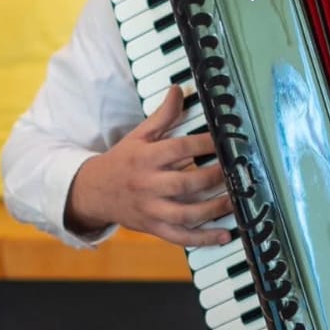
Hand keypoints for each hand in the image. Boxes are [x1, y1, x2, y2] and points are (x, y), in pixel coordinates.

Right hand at [65, 84, 232, 244]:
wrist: (93, 192)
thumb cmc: (122, 161)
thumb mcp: (139, 136)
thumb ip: (162, 115)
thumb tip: (179, 91)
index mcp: (145, 158)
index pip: (179, 149)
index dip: (204, 144)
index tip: (224, 140)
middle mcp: (148, 185)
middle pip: (186, 183)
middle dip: (214, 178)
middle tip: (236, 172)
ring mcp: (151, 210)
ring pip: (186, 214)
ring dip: (214, 210)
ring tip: (236, 201)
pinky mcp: (154, 228)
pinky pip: (181, 237)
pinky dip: (203, 239)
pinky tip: (224, 235)